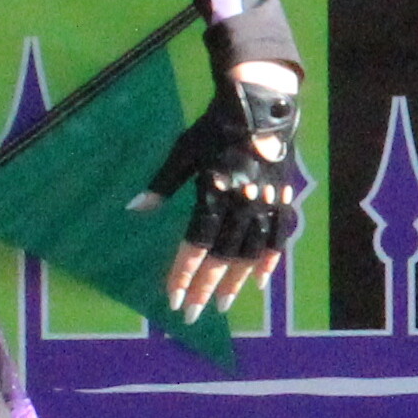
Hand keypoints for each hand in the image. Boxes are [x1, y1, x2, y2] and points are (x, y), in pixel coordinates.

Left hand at [143, 68, 303, 320]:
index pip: (196, 243)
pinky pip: (278, 238)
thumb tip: (135, 208)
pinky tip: (260, 282)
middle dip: (205, 287)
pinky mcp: (282, 200)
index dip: (183, 273)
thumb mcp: (184, 151)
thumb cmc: (216, 127)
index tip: (172, 298)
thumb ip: (162, 184)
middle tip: (192, 314)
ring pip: (250, 253)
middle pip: (222, 256)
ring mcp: (266, 204)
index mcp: (215, 191)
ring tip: (222, 304)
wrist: (262, 104)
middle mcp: (242, 204)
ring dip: (235, 282)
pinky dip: (269, 262)